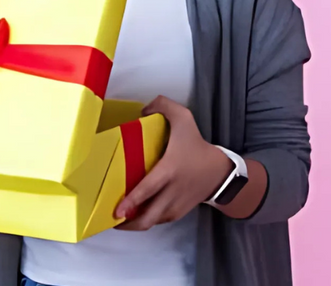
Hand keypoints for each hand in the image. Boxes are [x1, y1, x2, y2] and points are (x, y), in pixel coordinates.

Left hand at [114, 96, 232, 229]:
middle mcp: (171, 192)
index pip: (148, 189)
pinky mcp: (178, 213)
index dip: (132, 201)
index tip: (117, 211)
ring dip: (134, 224)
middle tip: (110, 219)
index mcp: (170, 170)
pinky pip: (158, 221)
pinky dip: (146, 221)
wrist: (220, 172)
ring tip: (118, 220)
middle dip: (129, 223)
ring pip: (152, 222)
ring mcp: (175, 206)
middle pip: (148, 217)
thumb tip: (142, 109)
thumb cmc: (197, 146)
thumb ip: (163, 106)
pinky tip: (135, 216)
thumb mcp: (184, 119)